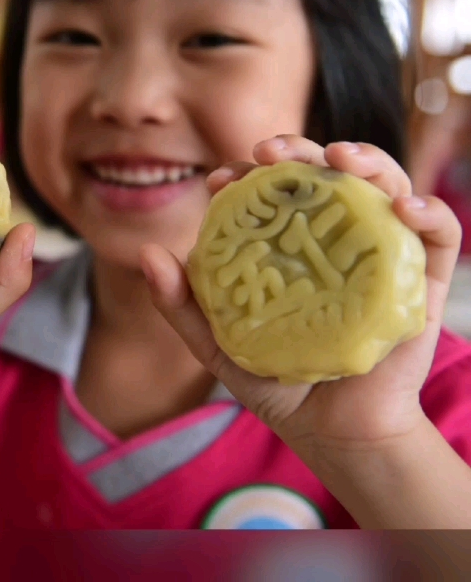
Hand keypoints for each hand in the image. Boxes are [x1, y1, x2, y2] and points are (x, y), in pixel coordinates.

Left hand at [140, 135, 461, 458]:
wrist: (333, 434)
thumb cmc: (276, 383)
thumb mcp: (217, 343)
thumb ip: (181, 303)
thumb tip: (146, 252)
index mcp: (289, 242)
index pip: (271, 190)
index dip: (247, 172)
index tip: (221, 177)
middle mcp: (335, 237)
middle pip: (326, 173)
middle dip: (300, 148)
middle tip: (270, 151)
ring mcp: (381, 253)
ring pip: (383, 186)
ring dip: (369, 160)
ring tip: (342, 158)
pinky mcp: (422, 280)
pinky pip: (437, 236)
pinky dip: (430, 212)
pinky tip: (405, 208)